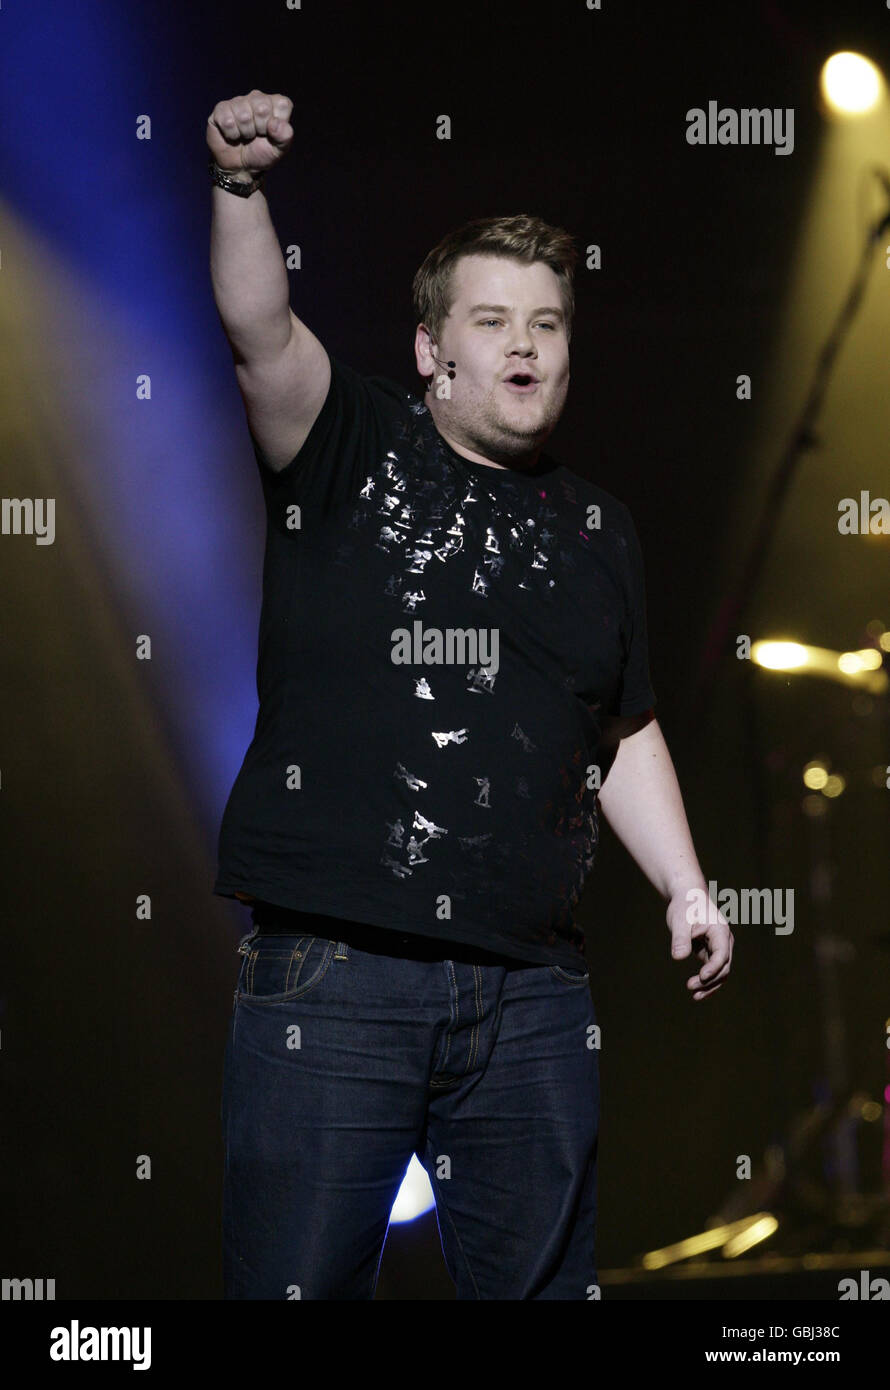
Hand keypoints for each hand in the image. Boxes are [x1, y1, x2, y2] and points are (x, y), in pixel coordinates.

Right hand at [207, 90, 293, 175]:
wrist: (241, 166)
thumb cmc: (261, 153)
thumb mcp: (279, 149)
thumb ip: (285, 136)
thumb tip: (274, 124)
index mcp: (274, 104)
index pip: (282, 104)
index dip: (277, 124)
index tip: (271, 133)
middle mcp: (256, 98)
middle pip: (262, 108)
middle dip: (260, 129)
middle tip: (256, 135)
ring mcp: (238, 101)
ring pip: (243, 115)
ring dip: (245, 132)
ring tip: (245, 136)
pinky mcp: (221, 109)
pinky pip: (227, 120)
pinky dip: (231, 134)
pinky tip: (233, 135)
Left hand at [666, 882, 732, 1001]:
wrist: (687, 897)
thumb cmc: (685, 905)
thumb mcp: (680, 920)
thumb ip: (680, 938)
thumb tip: (678, 957)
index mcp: (720, 931)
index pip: (722, 953)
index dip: (713, 967)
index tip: (702, 977)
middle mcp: (724, 941)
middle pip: (724, 967)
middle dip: (710, 980)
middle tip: (691, 987)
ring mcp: (719, 948)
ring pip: (720, 972)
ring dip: (709, 985)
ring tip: (695, 995)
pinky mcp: (711, 952)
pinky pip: (713, 970)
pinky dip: (706, 981)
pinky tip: (697, 992)